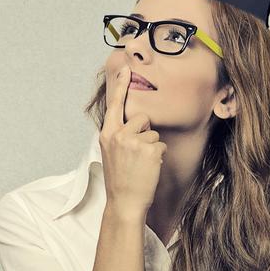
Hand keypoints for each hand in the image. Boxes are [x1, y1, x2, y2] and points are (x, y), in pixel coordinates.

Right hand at [99, 65, 166, 219]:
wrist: (124, 202)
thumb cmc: (120, 178)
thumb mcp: (111, 152)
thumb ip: (118, 134)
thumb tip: (132, 121)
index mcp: (107, 133)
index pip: (115, 104)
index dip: (120, 85)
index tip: (125, 68)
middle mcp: (118, 134)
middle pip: (142, 118)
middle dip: (145, 132)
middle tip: (136, 155)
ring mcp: (134, 142)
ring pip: (154, 133)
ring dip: (152, 147)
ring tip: (141, 164)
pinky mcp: (149, 150)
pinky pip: (161, 145)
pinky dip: (159, 157)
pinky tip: (149, 169)